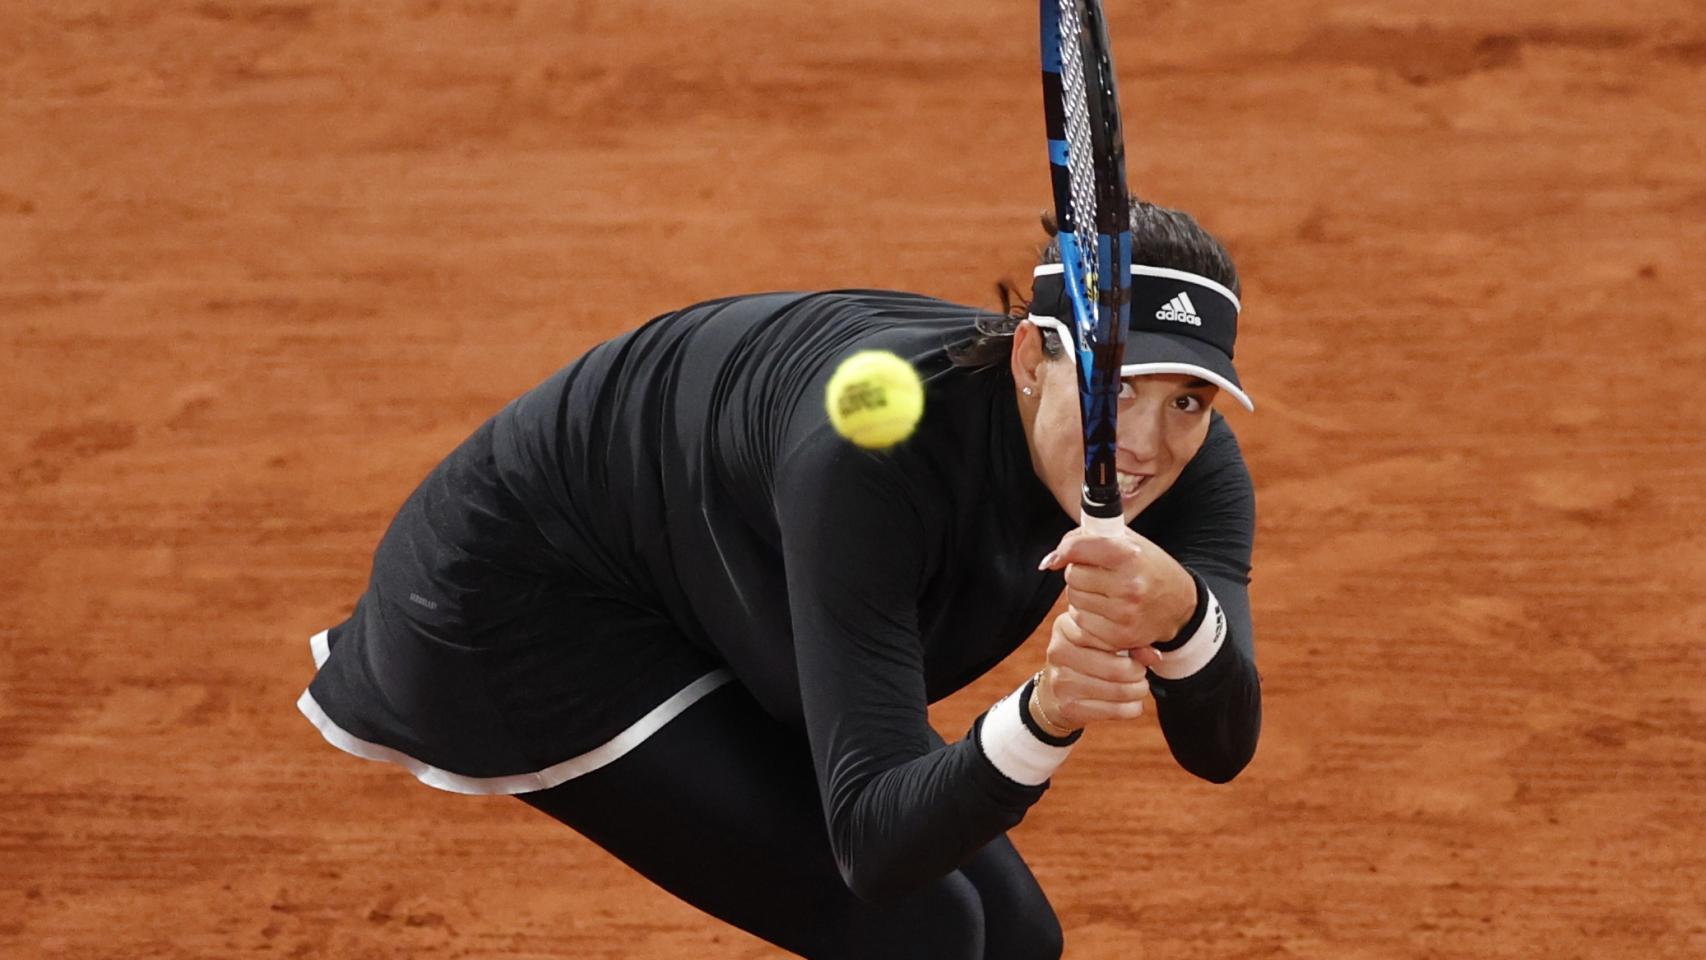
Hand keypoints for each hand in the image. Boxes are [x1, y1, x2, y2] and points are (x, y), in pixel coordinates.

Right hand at [1030, 609, 1151, 733]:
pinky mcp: (1069, 707)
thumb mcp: (1103, 643)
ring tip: (1138, 687)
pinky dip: (1132, 708)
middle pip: (1117, 668)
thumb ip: (1131, 641)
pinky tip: (1130, 702)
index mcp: (1066, 627)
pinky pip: (1116, 710)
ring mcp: (1061, 681)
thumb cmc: (1087, 660)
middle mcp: (1059, 652)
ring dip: (1138, 691)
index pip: (1110, 635)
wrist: (1053, 694)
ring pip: (1120, 691)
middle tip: (1141, 673)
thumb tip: (1155, 656)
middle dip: (1139, 673)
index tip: (1139, 653)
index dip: (1132, 644)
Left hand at [1037, 526, 1197, 654]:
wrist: (1180, 605)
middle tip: (1097, 575)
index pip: (1078, 547)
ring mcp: (1125, 613)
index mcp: (1130, 555)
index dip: (1066, 549)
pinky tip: (1104, 610)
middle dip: (1078, 573)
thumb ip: (1090, 539)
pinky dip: (1087, 615)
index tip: (1064, 554)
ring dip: (1081, 595)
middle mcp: (1129, 584)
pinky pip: (1082, 622)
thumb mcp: (1129, 543)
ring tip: (1103, 592)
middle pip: (1072, 576)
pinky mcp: (1122, 636)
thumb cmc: (1149, 568)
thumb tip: (1050, 560)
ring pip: (1074, 600)